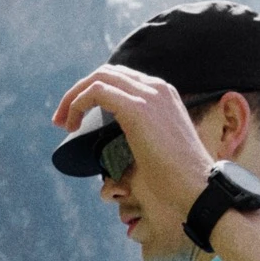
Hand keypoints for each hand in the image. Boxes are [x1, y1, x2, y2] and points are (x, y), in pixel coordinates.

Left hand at [53, 64, 213, 211]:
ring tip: (62, 122)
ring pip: (99, 78)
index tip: (77, 118)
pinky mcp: (137, 108)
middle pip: (107, 73)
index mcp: (164, 95)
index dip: (94, 93)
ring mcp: (149, 95)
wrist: (196, 188)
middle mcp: (157, 88)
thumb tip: (112, 152)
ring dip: (74, 97)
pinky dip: (78, 104)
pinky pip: (97, 92)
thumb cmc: (177, 181)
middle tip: (63, 120)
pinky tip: (71, 125)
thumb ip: (137, 138)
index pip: (122, 79)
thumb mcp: (156, 150)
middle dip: (79, 92)